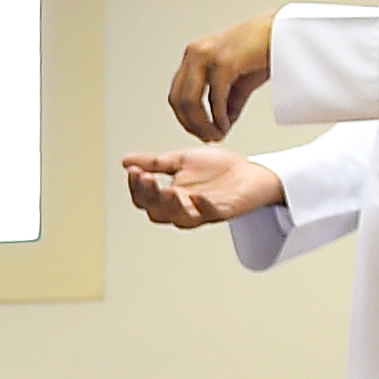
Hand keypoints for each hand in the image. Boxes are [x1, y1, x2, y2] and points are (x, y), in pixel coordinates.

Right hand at [121, 145, 289, 231]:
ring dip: (172, 206)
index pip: (145, 198)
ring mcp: (203, 212)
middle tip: (147, 178)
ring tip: (168, 190)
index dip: (136, 187)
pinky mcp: (223, 212)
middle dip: (150, 196)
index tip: (134, 171)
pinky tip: (197, 197)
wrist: (251, 172)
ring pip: (180, 218)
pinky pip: (211, 214)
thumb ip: (156, 162)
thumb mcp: (181, 160)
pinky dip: (203, 207)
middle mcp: (183, 208)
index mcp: (170, 197)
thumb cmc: (219, 169)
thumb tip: (126, 161)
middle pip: (158, 212)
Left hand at [164, 13, 274, 140]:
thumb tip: (221, 125)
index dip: (185, 118)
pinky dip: (217, 117)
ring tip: (216, 135)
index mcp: (194, 55)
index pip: (177, 94)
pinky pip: (214, 97)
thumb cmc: (265, 49)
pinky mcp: (223, 62)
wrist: (287, 32)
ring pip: (190, 101)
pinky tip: (225, 126)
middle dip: (192, 124)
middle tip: (208, 138)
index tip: (200, 133)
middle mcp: (195, 54)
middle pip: (178, 100)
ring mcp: (206, 56)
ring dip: (202, 124)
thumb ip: (227, 102)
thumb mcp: (240, 80)